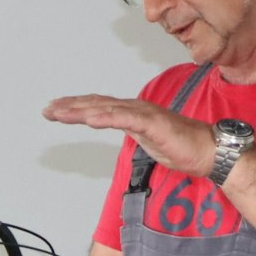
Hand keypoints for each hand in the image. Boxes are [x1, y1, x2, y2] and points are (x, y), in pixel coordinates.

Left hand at [45, 94, 215, 176]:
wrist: (208, 151)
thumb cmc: (181, 146)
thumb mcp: (147, 141)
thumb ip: (131, 133)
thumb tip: (119, 131)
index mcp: (133, 113)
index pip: (99, 107)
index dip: (76, 107)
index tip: (55, 110)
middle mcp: (135, 109)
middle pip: (97, 104)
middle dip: (70, 107)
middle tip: (48, 110)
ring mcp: (144, 114)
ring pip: (106, 109)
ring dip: (81, 110)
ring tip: (60, 113)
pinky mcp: (153, 124)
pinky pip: (126, 119)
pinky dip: (106, 117)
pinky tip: (90, 120)